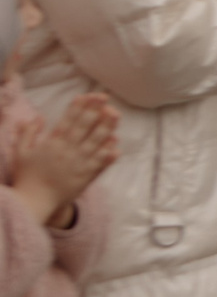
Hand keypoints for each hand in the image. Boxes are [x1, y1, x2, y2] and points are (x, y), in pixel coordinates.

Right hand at [9, 93, 117, 227]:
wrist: (34, 201)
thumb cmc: (26, 177)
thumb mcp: (21, 152)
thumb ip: (28, 133)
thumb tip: (39, 117)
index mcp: (51, 143)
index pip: (68, 120)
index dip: (79, 106)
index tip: (88, 95)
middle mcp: (67, 150)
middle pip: (84, 126)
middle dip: (95, 110)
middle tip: (104, 97)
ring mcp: (78, 162)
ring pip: (95, 140)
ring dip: (106, 126)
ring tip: (115, 113)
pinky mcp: (86, 175)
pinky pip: (100, 161)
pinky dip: (108, 151)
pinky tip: (116, 142)